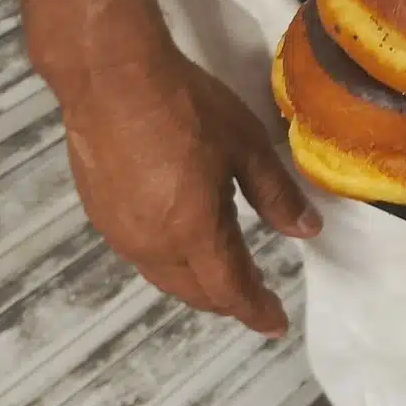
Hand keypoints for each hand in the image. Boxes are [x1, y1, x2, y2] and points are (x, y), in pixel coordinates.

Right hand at [63, 48, 319, 336]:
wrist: (110, 81)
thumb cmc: (187, 109)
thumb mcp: (246, 148)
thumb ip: (276, 195)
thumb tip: (306, 231)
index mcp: (193, 232)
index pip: (230, 289)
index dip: (255, 310)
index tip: (276, 325)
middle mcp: (152, 244)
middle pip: (194, 290)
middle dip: (227, 301)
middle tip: (255, 302)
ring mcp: (119, 232)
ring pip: (164, 277)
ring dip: (197, 285)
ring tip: (224, 283)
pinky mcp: (100, 214)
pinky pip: (142, 256)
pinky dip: (170, 264)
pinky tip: (182, 249)